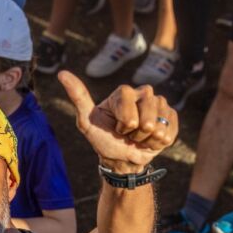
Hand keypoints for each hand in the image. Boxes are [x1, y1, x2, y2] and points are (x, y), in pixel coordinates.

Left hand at [58, 71, 177, 172]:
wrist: (121, 159)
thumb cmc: (103, 138)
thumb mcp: (87, 121)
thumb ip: (78, 97)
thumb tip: (61, 73)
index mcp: (124, 92)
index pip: (130, 107)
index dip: (124, 123)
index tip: (117, 127)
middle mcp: (143, 93)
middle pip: (147, 118)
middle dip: (136, 133)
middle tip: (128, 134)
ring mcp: (159, 103)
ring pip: (158, 126)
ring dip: (147, 139)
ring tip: (139, 137)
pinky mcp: (171, 116)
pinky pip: (169, 131)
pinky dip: (159, 142)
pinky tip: (151, 140)